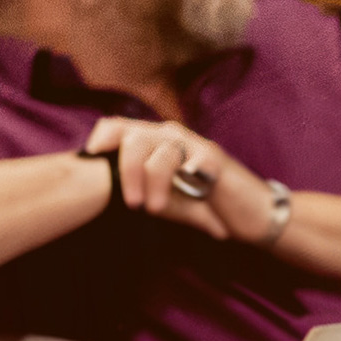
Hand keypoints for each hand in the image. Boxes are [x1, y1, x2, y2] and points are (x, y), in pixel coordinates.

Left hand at [84, 117, 250, 238]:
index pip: (116, 127)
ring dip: (154, 182)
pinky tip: (191, 182)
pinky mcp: (214, 158)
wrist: (249, 213)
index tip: (91, 156)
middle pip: (133, 139)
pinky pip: (194, 159)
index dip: (101, 138)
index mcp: (151, 140)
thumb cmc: (201, 204)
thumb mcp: (163, 197)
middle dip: (128, 173)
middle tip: (133, 204)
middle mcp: (169, 135)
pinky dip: (188, 171)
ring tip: (156, 207)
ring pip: (159, 152)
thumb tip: (100, 188)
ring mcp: (192, 143)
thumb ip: (137, 187)